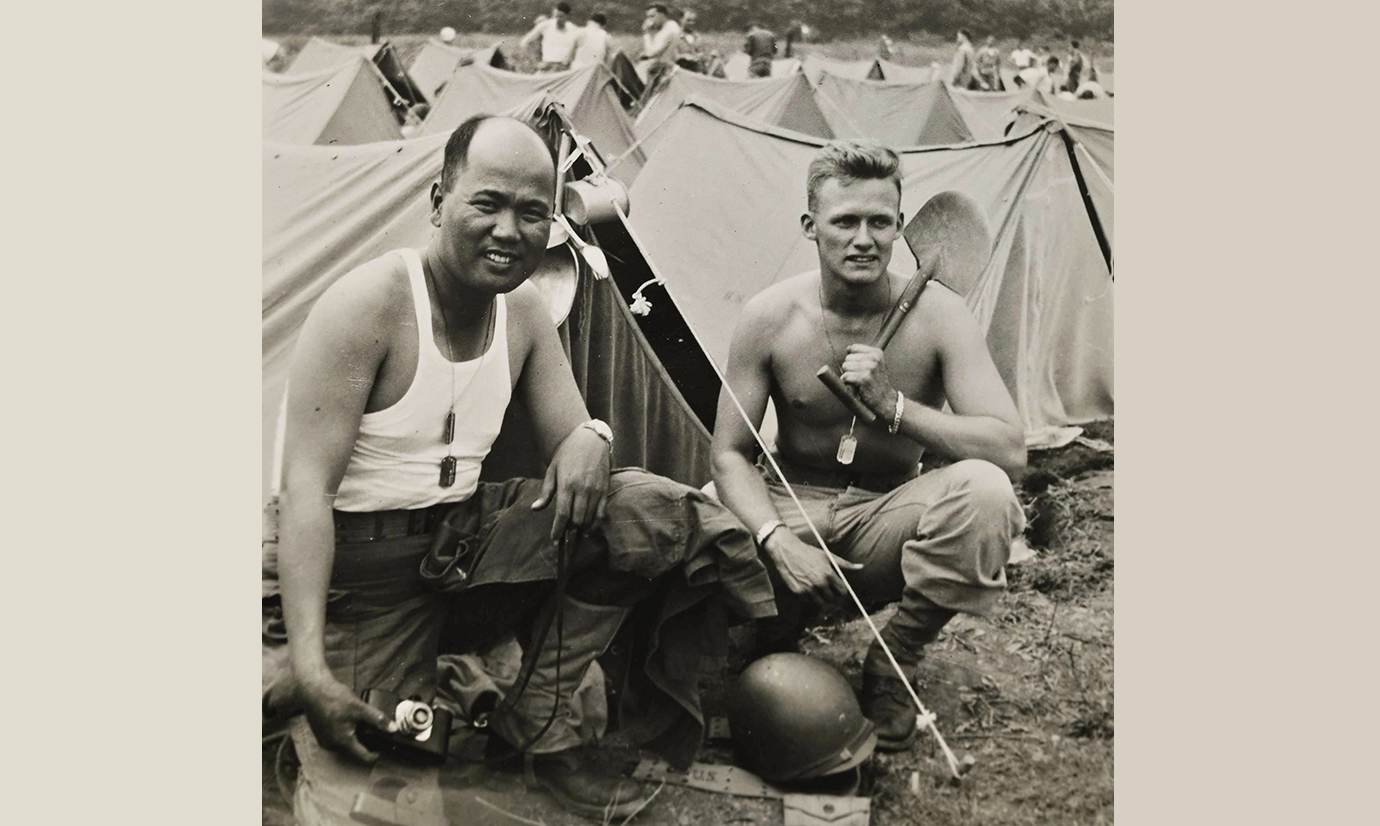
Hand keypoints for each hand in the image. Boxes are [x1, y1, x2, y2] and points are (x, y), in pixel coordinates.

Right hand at [297, 673, 396, 762]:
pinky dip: (344, 733)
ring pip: (345, 744)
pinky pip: (336, 739)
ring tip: (359, 722)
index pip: (364, 757)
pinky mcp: (320, 735)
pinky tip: (347, 721)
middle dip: (364, 741)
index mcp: (343, 742)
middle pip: (355, 750)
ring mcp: (324, 741)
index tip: (383, 747)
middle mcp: (332, 745)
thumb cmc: (334, 697)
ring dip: (353, 736)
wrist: (312, 690)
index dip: (376, 754)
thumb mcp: (359, 707)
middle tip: (371, 728)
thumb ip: (377, 719)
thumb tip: (393, 729)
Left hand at [531, 425, 610, 539]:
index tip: (554, 540)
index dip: (558, 529)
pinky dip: (595, 523)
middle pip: (577, 519)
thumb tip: (535, 509)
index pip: (562, 513)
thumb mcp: (552, 470)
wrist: (590, 439)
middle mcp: (582, 488)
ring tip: (575, 533)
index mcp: (567, 484)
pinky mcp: (605, 489)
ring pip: (589, 518)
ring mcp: (595, 489)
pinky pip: (602, 512)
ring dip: (582, 529)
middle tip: (564, 536)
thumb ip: (546, 492)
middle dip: (570, 531)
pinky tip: (589, 528)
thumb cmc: (567, 453)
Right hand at [764, 531, 863, 608]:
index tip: (837, 587)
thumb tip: (861, 567)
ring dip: (821, 599)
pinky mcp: (798, 593)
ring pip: (821, 604)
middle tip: (827, 588)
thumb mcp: (827, 556)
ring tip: (817, 589)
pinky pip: (808, 602)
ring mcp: (808, 589)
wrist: (786, 551)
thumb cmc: (808, 552)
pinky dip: (809, 598)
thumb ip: (845, 564)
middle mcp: (819, 583)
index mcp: (828, 574)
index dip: (841, 590)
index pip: (842, 591)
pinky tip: (807, 588)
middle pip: (833, 599)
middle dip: (832, 595)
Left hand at [840, 344, 897, 421]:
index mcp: (877, 353)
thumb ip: (863, 355)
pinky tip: (855, 386)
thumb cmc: (876, 382)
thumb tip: (847, 349)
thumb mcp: (875, 364)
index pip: (854, 348)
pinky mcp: (864, 378)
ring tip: (858, 381)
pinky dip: (847, 382)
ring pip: (845, 366)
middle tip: (861, 377)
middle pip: (848, 358)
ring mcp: (869, 368)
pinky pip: (846, 376)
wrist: (885, 400)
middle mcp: (874, 358)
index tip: (859, 367)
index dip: (852, 358)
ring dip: (848, 375)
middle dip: (850, 368)